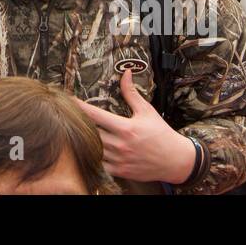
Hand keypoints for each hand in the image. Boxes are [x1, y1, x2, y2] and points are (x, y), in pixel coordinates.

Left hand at [76, 70, 196, 184]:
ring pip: (93, 149)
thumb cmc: (161, 134)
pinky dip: (94, 157)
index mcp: (126, 128)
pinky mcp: (120, 171)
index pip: (96, 115)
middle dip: (80, 123)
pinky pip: (100, 165)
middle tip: (70, 115)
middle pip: (91, 132)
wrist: (176, 160)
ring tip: (77, 131)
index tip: (70, 100)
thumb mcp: (147, 111)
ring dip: (85, 140)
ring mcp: (119, 160)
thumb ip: (131, 93)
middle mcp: (120, 145)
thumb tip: (125, 73)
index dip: (80, 107)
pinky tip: (90, 149)